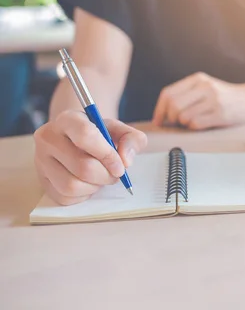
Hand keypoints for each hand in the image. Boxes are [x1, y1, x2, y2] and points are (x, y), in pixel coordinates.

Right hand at [33, 110, 147, 205]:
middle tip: (114, 174)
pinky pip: (65, 197)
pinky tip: (88, 183)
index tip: (121, 167)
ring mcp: (40, 161)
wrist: (75, 139)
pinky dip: (83, 195)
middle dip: (106, 176)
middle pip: (82, 167)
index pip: (86, 136)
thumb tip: (126, 161)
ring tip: (100, 178)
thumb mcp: (120, 130)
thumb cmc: (100, 134)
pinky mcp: (41, 181)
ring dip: (94, 187)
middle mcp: (48, 138)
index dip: (108, 155)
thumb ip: (132, 140)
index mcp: (67, 119)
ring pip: (71, 186)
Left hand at [152, 73, 244, 129]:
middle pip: (174, 105)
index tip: (159, 120)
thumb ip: (186, 95)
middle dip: (170, 118)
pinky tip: (201, 124)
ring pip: (184, 116)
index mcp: (198, 79)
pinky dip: (194, 127)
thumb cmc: (225, 97)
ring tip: (192, 122)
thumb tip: (163, 114)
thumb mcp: (205, 87)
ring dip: (184, 124)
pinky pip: (196, 124)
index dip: (159, 109)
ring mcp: (214, 100)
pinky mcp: (221, 114)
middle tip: (175, 123)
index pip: (168, 93)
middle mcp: (205, 87)